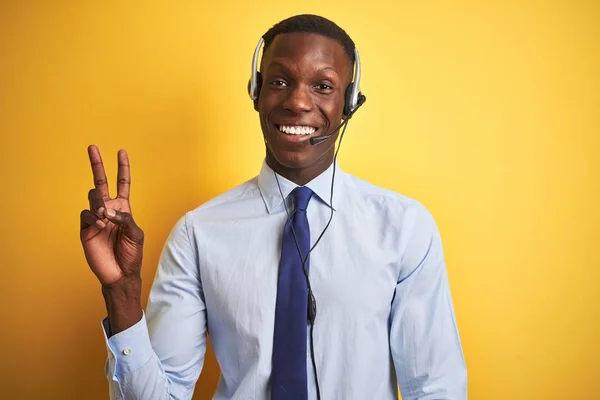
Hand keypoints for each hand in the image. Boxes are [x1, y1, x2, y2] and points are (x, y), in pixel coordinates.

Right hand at [80, 145, 143, 285]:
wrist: (119, 273)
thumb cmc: (132, 254)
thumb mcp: (136, 234)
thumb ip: (125, 218)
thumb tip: (107, 210)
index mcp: (124, 208)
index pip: (122, 183)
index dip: (122, 168)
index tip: (121, 152)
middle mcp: (109, 209)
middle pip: (101, 182)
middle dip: (97, 164)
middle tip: (92, 147)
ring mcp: (96, 218)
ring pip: (93, 197)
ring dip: (99, 203)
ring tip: (105, 218)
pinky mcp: (86, 228)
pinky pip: (85, 213)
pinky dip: (93, 217)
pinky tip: (100, 225)